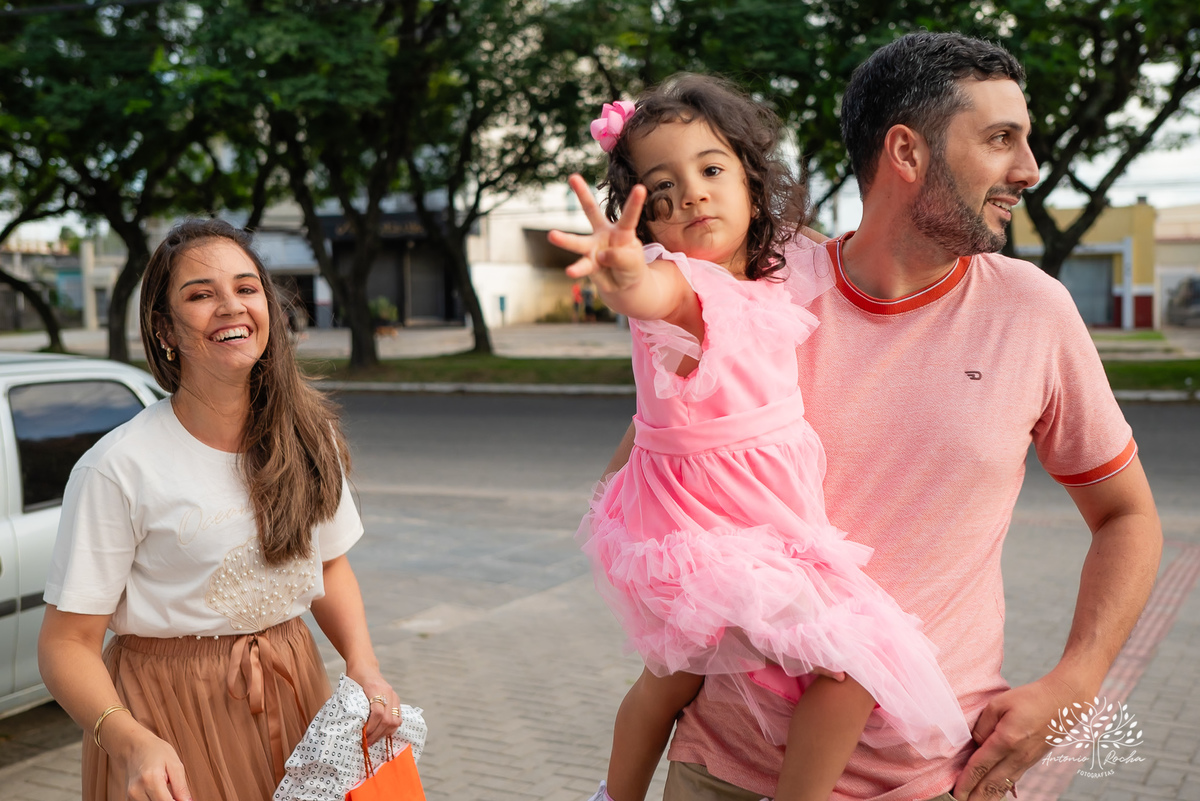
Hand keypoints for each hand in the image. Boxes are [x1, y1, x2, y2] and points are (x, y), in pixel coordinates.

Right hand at [116, 726, 191, 800]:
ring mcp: (131, 796)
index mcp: (151, 780)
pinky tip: (159, 794)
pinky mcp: (129, 799)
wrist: (135, 747)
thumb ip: (181, 787)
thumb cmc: (156, 752)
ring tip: (167, 791)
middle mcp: (137, 791)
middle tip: (177, 794)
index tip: (185, 800)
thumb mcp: (175, 765)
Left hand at [355, 669, 402, 745]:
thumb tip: (351, 728)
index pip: (378, 713)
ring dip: (384, 733)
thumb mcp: (350, 689)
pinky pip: (398, 718)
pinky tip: (381, 733)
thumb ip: (353, 705)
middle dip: (377, 734)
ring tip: (373, 740)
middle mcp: (388, 692)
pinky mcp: (396, 700)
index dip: (371, 727)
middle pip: (388, 719)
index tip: (363, 735)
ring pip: (396, 721)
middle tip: (366, 743)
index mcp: (376, 688)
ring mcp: (394, 696)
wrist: (365, 665)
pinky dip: (390, 729)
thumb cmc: (355, 677)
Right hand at [547, 174, 649, 295]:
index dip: (634, 203)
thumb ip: (621, 257)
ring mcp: (593, 248)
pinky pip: (581, 267)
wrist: (623, 285)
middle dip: (582, 194)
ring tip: (551, 235)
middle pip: (591, 211)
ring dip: (564, 239)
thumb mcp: (634, 262)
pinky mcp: (588, 264)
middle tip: (573, 177)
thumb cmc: (631, 267)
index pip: (629, 216)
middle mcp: (604, 234)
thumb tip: (601, 255)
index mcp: (622, 231)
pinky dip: (577, 270)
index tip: (640, 188)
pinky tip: (570, 272)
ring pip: (578, 242)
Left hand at [953, 675, 1076, 799]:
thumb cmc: (1030, 698)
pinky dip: (1001, 790)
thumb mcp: (999, 703)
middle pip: (991, 782)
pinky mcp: (1032, 761)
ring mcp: (1026, 761)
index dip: (966, 781)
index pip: (980, 766)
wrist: (1063, 702)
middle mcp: (1017, 755)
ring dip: (988, 796)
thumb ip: (983, 725)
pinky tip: (995, 794)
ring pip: (1003, 785)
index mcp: (1006, 740)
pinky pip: (1013, 780)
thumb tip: (976, 743)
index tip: (956, 792)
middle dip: (975, 796)